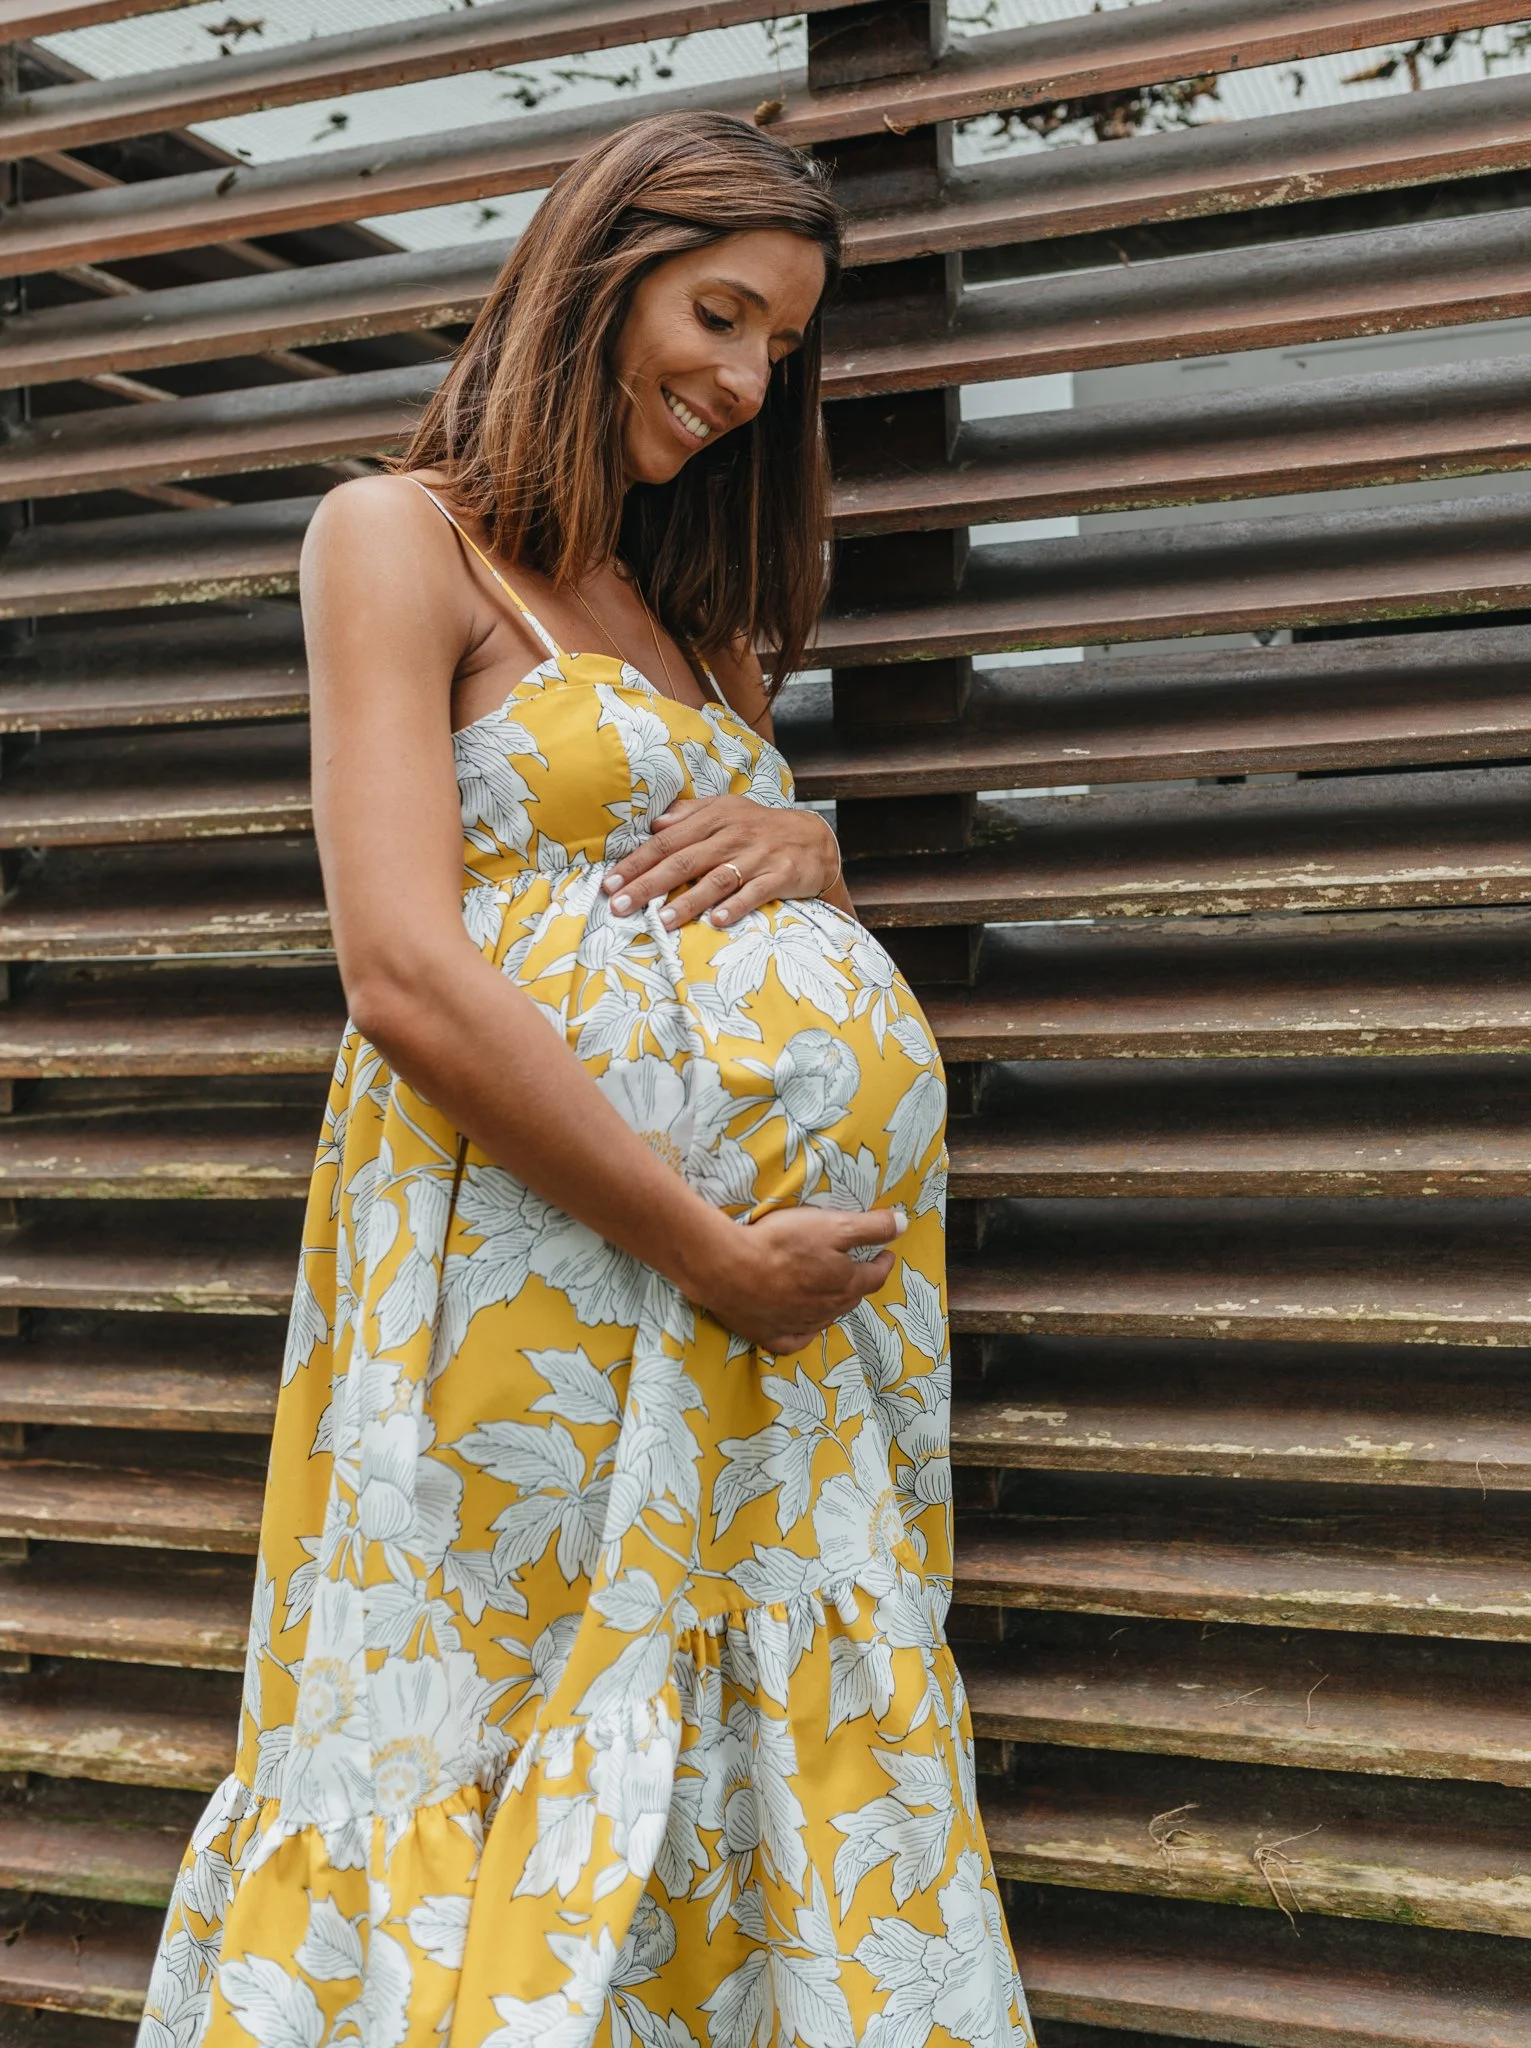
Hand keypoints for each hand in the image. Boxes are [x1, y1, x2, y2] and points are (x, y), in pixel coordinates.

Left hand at [602, 795, 839, 929]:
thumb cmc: (759, 827)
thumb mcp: (726, 811)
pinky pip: (754, 892)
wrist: (815, 838)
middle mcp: (732, 835)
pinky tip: (716, 922)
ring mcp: (757, 856)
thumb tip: (655, 824)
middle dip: (648, 884)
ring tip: (661, 920)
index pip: (666, 841)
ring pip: (715, 879)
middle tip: (621, 905)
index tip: (611, 882)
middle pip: (683, 861)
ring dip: (687, 902)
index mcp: (714, 818)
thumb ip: (690, 814)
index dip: (637, 862)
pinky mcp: (780, 875)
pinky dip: (735, 907)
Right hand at [694, 1205, 905, 1353]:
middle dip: (859, 1283)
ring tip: (833, 1291)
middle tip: (860, 1269)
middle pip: (851, 1298)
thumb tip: (904, 1226)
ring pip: (825, 1317)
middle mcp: (827, 1310)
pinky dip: (802, 1332)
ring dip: (834, 1305)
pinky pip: (794, 1340)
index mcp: (845, 1284)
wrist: (729, 1269)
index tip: (885, 1253)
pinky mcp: (770, 1334)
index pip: (875, 1275)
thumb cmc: (783, 1243)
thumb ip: (871, 1227)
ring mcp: (798, 1325)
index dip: (883, 1262)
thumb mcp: (833, 1225)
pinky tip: (803, 1327)